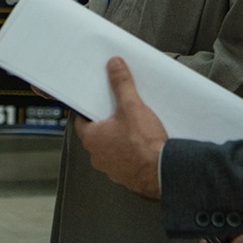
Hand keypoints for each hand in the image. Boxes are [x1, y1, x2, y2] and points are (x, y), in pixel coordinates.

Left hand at [75, 57, 167, 199]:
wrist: (161, 172)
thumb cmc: (143, 144)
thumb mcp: (131, 106)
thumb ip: (121, 84)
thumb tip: (114, 65)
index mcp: (92, 138)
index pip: (81, 120)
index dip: (89, 109)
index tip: (97, 102)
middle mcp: (97, 156)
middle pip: (97, 133)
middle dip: (107, 123)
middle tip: (119, 112)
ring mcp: (110, 168)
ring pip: (110, 148)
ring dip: (118, 139)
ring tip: (133, 128)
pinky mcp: (126, 176)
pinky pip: (123, 160)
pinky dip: (129, 152)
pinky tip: (142, 144)